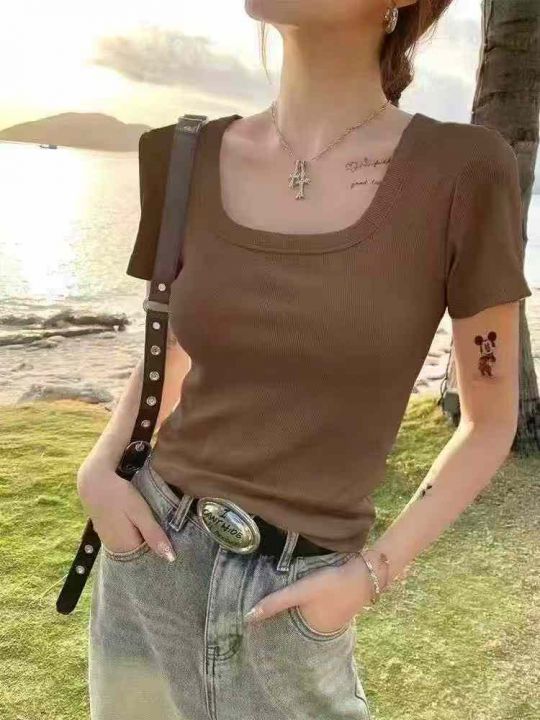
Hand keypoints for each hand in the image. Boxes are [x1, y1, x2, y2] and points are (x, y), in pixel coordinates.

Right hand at [77, 464, 175, 561]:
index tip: (176, 548)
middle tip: (171, 537)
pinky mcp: (108, 534)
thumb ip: (154, 535)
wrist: (94, 482)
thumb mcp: (141, 513)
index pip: (149, 561)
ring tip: (160, 531)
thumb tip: (170, 558)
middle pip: (141, 556)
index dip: (162, 555)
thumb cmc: (119, 496)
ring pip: (134, 548)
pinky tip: (143, 526)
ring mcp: (110, 542)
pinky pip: (126, 541)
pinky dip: (136, 536)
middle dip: (155, 549)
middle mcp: (116, 550)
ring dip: (146, 542)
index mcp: (126, 548)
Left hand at [244, 554, 374, 631]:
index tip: (251, 626)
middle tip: (258, 614)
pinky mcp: (336, 608)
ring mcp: (330, 620)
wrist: (365, 575)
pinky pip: (314, 611)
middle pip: (294, 627)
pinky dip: (306, 607)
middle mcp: (320, 631)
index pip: (284, 635)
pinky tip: (300, 599)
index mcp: (310, 630)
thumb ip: (276, 602)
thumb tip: (247, 617)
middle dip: (279, 623)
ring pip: (304, 619)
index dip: (269, 630)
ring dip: (293, 614)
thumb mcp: (300, 591)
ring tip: (273, 606)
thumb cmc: (331, 585)